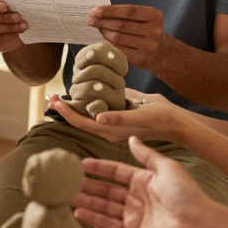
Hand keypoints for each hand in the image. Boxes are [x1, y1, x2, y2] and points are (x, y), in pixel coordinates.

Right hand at [0, 0, 27, 52]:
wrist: (9, 27)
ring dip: (7, 28)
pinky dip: (6, 37)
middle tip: (18, 17)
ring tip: (21, 26)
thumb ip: (7, 2)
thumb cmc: (6, 10)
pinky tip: (16, 34)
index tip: (6, 7)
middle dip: (3, 17)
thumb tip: (14, 3)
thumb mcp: (6, 3)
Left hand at [48, 92, 186, 143]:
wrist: (176, 123)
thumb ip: (119, 117)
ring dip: (73, 108)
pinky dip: (86, 107)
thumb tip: (99, 117)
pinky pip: (97, 116)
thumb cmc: (160, 117)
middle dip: (65, 109)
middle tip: (51, 95)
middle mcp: (109, 131)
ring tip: (60, 96)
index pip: (82, 122)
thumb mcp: (140, 115)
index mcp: (112, 130)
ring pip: (87, 119)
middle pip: (80, 121)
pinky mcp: (119, 123)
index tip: (55, 101)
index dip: (67, 112)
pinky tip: (81, 99)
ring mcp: (113, 128)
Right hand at [72, 137, 214, 227]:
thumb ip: (146, 155)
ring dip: (86, 202)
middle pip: (106, 190)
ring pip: (104, 207)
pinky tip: (79, 213)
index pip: (115, 172)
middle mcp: (136, 197)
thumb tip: (131, 138)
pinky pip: (110, 224)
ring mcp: (134, 215)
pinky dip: (94, 219)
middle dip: (87, 186)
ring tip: (66, 197)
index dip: (98, 168)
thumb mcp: (165, 167)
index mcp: (143, 180)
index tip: (80, 163)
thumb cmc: (186, 192)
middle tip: (66, 181)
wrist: (198, 222)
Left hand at [90, 4, 166, 68]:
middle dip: (103, 21)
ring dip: (105, 31)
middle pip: (121, 25)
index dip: (110, 10)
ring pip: (118, 37)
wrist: (162, 53)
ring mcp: (147, 46)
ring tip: (98, 27)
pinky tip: (106, 37)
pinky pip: (119, 47)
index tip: (96, 10)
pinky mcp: (140, 58)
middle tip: (91, 19)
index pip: (129, 11)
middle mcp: (153, 31)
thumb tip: (99, 13)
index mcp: (154, 16)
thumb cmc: (147, 30)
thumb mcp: (144, 18)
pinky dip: (110, 41)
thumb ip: (126, 14)